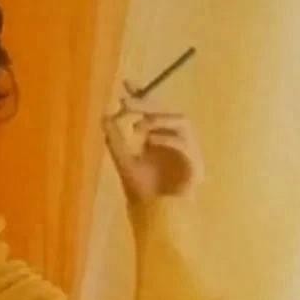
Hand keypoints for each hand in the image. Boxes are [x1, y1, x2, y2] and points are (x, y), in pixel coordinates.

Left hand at [101, 81, 204, 204]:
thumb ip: (115, 141)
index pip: (152, 109)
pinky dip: (168, 138)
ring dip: (160, 119)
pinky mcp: (195, 164)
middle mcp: (174, 139)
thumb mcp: (124, 162)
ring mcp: (187, 150)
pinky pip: (186, 144)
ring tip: (140, 125)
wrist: (155, 216)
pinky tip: (151, 140)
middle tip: (127, 102)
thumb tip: (104, 117)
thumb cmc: (141, 190)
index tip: (126, 83)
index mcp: (158, 136)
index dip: (142, 94)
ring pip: (182, 122)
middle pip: (167, 111)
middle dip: (148, 104)